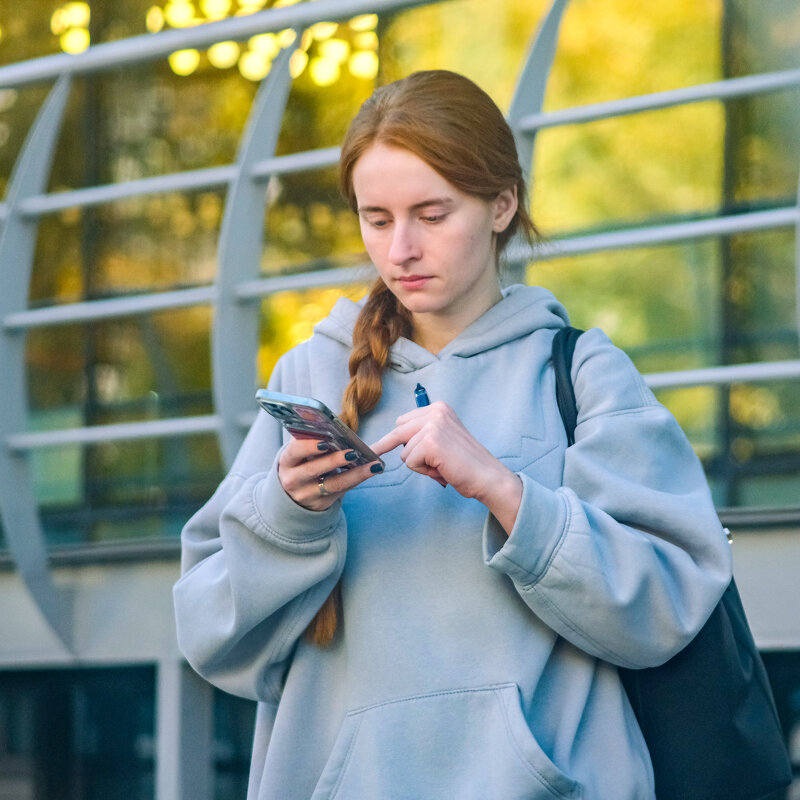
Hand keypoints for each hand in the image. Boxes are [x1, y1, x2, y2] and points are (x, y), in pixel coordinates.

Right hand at [277, 437, 382, 511]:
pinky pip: (343, 490)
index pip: (295, 451)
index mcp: (288, 460)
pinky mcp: (321, 502)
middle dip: (333, 460)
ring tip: (373, 464)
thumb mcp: (303, 450)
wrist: (294, 494)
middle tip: (351, 452)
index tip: (324, 441)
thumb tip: (325, 416)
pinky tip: (372, 469)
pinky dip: (358, 478)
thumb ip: (315, 434)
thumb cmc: (304, 462)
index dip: (308, 446)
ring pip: (333, 483)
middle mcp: (293, 479)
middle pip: (313, 469)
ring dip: (355, 473)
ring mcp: (307, 494)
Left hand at [370, 402, 522, 533]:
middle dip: (387, 446)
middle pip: (397, 433)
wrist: (487, 477)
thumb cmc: (466, 463)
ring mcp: (433, 426)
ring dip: (420, 464)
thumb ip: (423, 434)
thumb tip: (391, 440)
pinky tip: (441, 469)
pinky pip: (410, 462)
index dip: (398, 438)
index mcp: (439, 408)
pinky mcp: (430, 442)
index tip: (381, 445)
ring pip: (405, 452)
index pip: (403, 421)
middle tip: (374, 451)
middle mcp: (436, 412)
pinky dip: (423, 471)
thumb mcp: (444, 438)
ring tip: (441, 465)